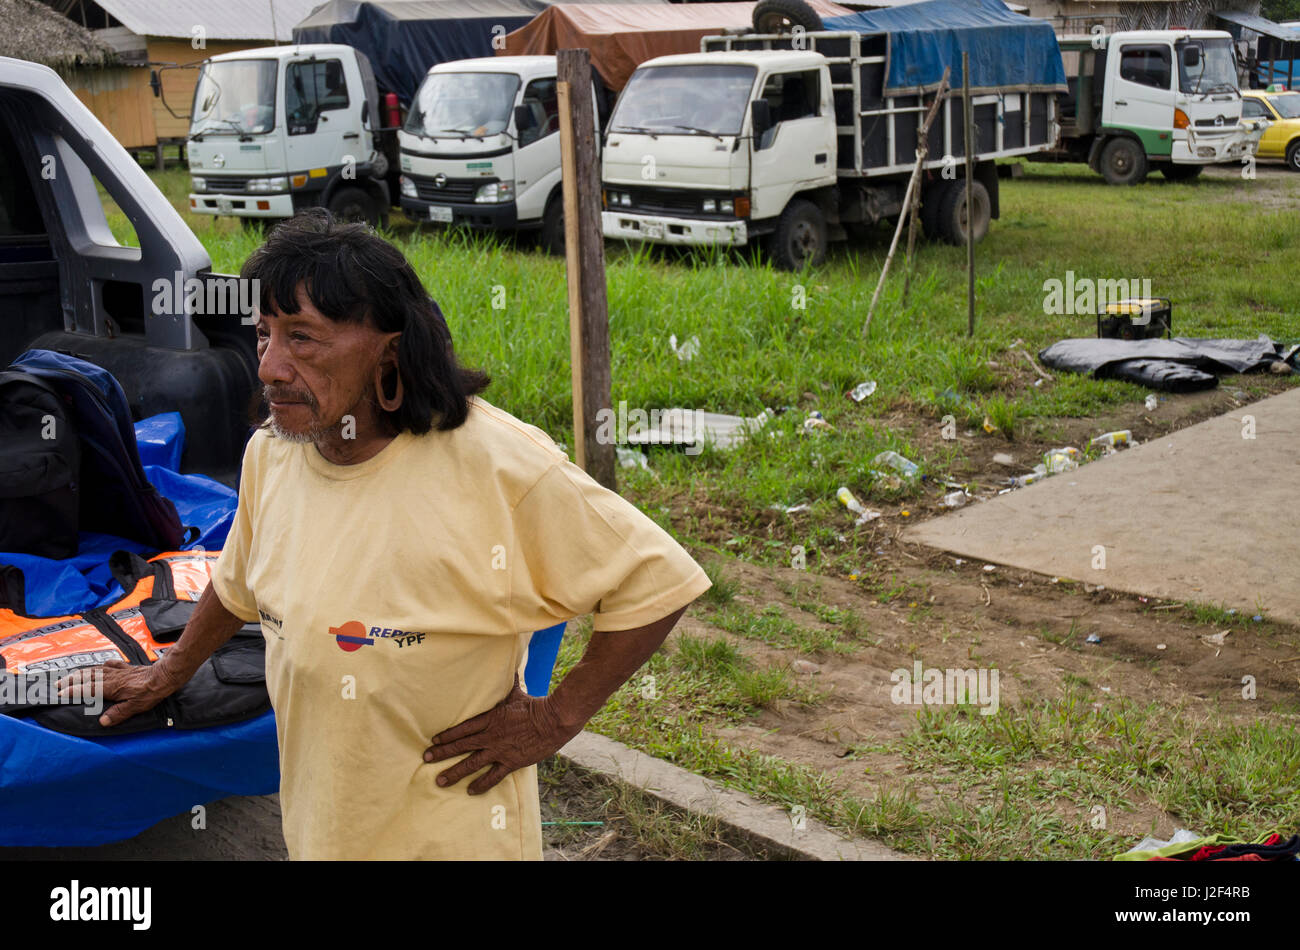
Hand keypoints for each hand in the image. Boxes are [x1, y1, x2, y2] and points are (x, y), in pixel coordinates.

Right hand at [55, 660, 180, 727]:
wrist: (165, 675)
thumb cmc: (151, 691)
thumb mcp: (135, 706)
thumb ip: (118, 713)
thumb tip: (103, 721)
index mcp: (111, 687)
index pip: (87, 689)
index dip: (73, 691)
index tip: (60, 693)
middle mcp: (112, 677)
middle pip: (87, 677)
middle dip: (71, 680)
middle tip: (58, 684)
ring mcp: (119, 670)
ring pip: (95, 670)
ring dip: (82, 672)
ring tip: (71, 675)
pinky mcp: (127, 667)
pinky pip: (110, 664)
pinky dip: (101, 665)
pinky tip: (101, 666)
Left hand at [423, 675, 582, 794]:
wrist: (552, 721)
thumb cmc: (535, 705)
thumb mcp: (517, 693)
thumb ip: (508, 684)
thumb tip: (509, 668)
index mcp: (490, 719)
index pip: (463, 728)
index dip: (447, 735)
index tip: (434, 740)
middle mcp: (491, 736)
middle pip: (461, 746)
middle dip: (442, 753)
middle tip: (426, 759)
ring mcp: (499, 750)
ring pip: (471, 764)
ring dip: (454, 772)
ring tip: (440, 780)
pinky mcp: (511, 762)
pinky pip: (493, 776)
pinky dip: (481, 784)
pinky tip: (470, 791)